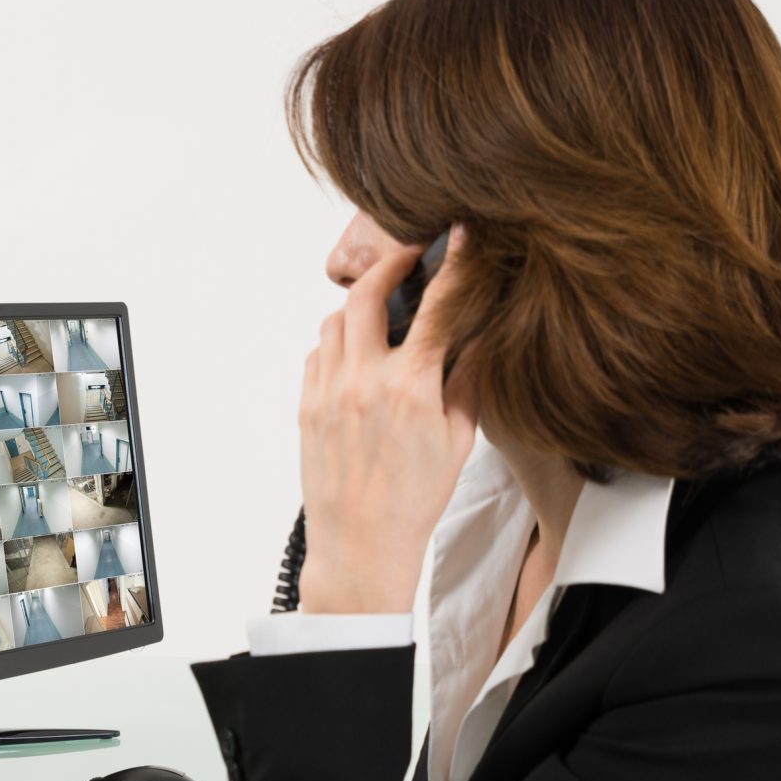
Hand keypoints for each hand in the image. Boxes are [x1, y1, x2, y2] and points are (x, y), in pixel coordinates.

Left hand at [298, 226, 478, 614]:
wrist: (361, 544)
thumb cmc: (415, 500)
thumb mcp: (459, 440)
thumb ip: (466, 379)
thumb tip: (474, 335)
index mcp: (410, 387)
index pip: (437, 306)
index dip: (453, 264)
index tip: (460, 235)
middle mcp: (364, 381)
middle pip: (367, 293)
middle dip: (389, 264)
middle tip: (408, 256)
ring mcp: (328, 392)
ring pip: (334, 321)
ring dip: (358, 305)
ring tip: (382, 309)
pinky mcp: (306, 407)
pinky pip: (317, 353)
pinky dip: (336, 341)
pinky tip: (356, 351)